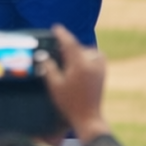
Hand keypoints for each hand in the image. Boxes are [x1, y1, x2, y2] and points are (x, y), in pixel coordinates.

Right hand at [40, 24, 109, 143]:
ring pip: (90, 52)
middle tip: (57, 46)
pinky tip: (80, 62)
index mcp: (80, 65)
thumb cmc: (69, 103)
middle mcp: (92, 64)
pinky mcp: (102, 75)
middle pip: (80, 47)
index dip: (62, 34)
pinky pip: (97, 58)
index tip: (56, 28)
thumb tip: (43, 55)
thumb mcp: (54, 85)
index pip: (70, 44)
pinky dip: (88, 56)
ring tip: (68, 55)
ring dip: (79, 50)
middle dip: (69, 45)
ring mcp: (99, 70)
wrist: (88, 117)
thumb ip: (49, 67)